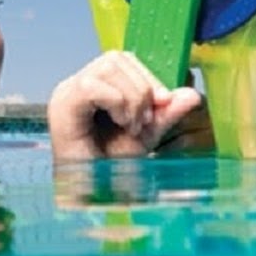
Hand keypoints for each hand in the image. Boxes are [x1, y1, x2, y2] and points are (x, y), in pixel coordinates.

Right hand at [47, 51, 202, 159]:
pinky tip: (122, 124)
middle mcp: (76, 86)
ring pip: (107, 67)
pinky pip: (92, 86)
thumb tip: (193, 95)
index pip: (124, 60)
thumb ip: (166, 114)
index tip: (165, 102)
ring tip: (132, 126)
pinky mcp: (62, 105)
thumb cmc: (111, 168)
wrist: (92, 197)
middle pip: (116, 58)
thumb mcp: (146, 136)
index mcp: (94, 88)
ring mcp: (66, 93)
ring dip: (131, 97)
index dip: (148, 76)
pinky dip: (117, 102)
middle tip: (145, 121)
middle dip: (142, 87)